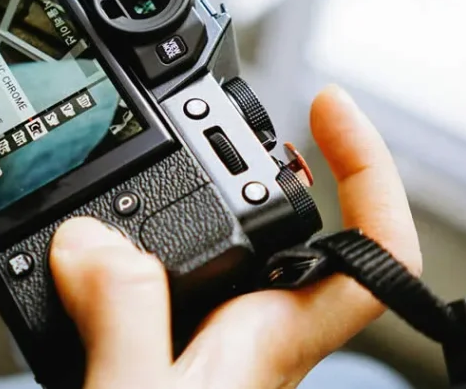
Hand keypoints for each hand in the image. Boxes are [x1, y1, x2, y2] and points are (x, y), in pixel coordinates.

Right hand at [49, 85, 421, 387]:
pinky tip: (93, 241)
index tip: (327, 108)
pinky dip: (134, 247)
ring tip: (162, 154)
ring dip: (200, 201)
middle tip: (242, 115)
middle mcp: (252, 340)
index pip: (371, 253)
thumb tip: (96, 237)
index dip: (371, 171)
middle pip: (297, 234)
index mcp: (270, 343)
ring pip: (225, 256)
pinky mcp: (164, 358)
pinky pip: (161, 284)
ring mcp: (210, 350)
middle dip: (274, 165)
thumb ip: (122, 314)